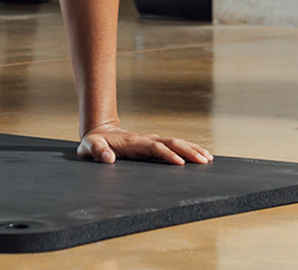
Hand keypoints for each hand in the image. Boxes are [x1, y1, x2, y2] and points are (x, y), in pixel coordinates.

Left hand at [78, 123, 213, 164]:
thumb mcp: (90, 147)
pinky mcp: (153, 144)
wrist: (99, 133)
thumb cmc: (94, 143)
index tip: (180, 163)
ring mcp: (151, 141)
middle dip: (188, 151)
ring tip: (208, 158)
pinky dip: (188, 149)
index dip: (168, 154)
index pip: (155, 147)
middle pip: (172, 142)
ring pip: (176, 142)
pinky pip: (173, 146)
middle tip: (204, 160)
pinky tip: (199, 154)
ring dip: (192, 149)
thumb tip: (109, 158)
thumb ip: (97, 151)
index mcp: (134, 142)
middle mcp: (146, 139)